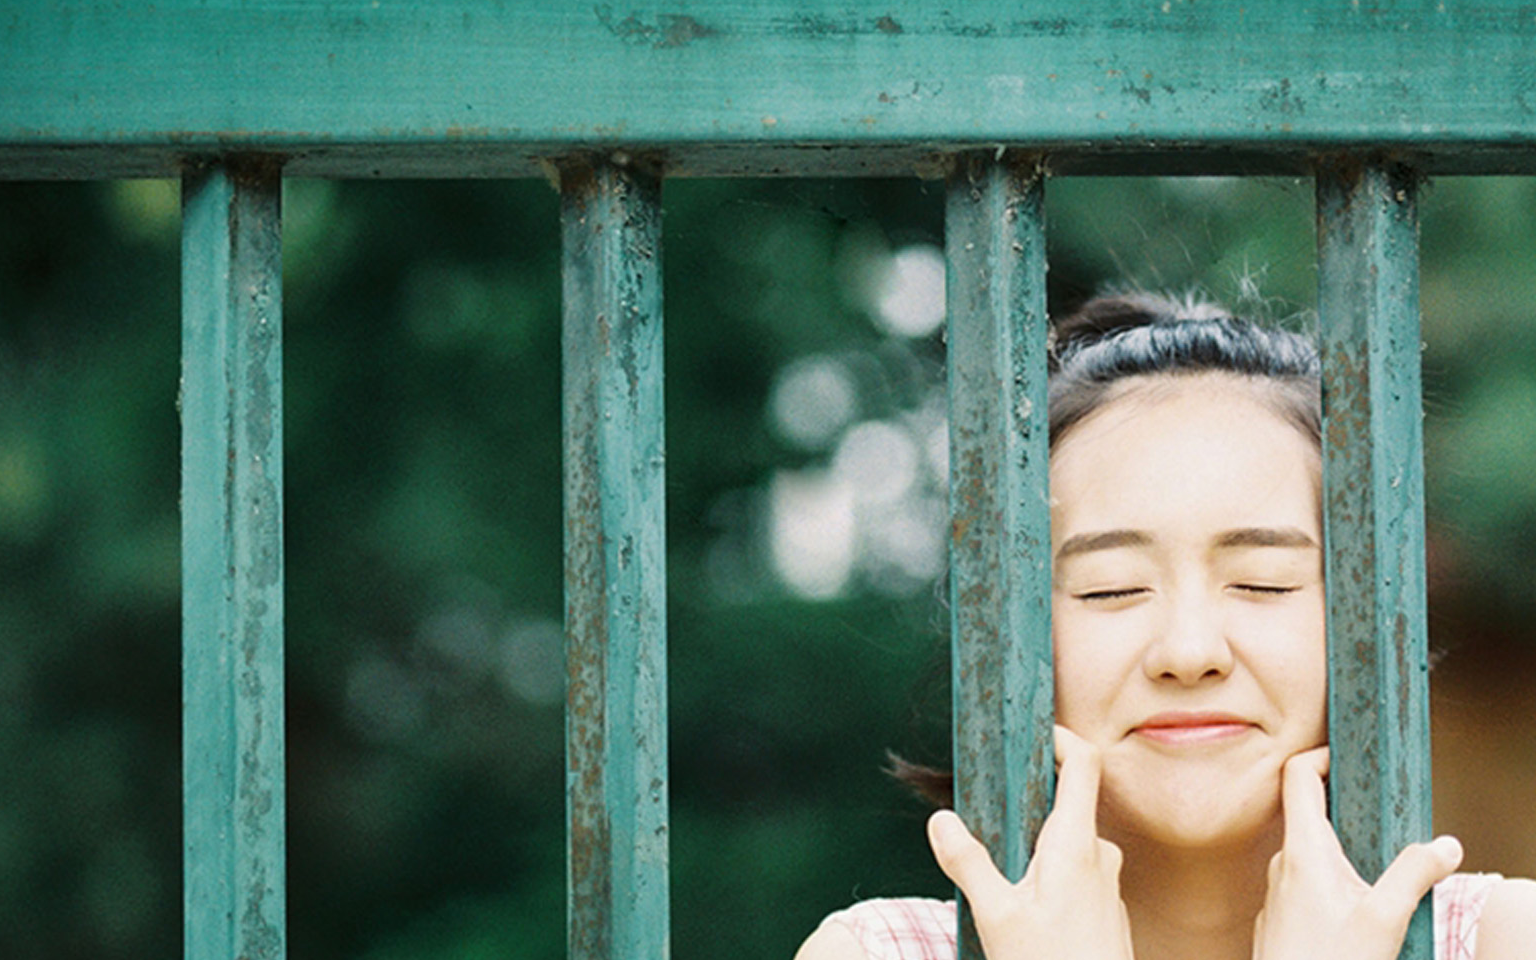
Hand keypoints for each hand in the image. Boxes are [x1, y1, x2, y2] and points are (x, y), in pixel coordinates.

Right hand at [927, 726, 1134, 959]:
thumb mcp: (996, 916)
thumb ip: (968, 863)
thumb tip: (941, 820)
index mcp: (1075, 843)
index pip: (1082, 763)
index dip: (1058, 737)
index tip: (1029, 733)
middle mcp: (1099, 855)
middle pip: (1066, 804)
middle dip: (1026, 807)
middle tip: (987, 818)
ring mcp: (1108, 884)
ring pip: (1067, 845)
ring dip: (1033, 849)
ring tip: (999, 880)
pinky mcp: (1107, 910)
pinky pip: (1076, 874)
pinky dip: (1048, 877)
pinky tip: (1025, 911)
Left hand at [1252, 746, 1462, 959]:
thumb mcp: (1384, 919)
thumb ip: (1414, 875)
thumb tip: (1444, 846)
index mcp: (1303, 851)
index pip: (1297, 778)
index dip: (1321, 755)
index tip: (1348, 755)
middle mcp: (1281, 864)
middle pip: (1307, 816)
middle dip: (1345, 813)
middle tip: (1380, 816)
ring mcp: (1276, 890)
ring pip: (1309, 856)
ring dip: (1341, 856)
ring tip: (1377, 873)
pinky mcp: (1278, 915)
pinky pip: (1303, 885)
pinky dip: (1329, 885)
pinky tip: (1354, 909)